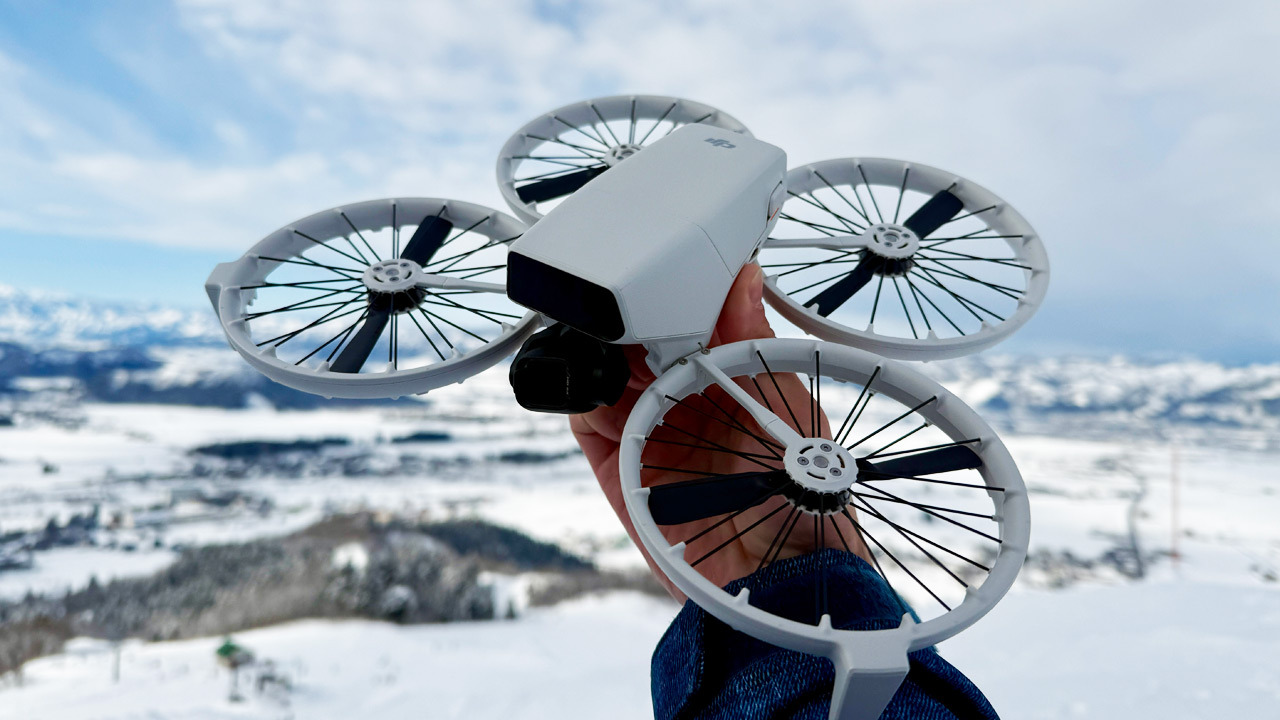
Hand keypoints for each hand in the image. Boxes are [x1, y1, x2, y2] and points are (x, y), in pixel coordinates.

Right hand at [571, 263, 870, 601]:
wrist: (782, 574)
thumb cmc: (803, 495)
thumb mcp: (784, 400)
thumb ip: (751, 338)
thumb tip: (744, 275)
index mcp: (726, 382)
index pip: (684, 327)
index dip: (670, 300)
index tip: (664, 273)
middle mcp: (684, 407)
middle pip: (636, 350)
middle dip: (629, 324)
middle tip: (630, 306)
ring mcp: (648, 438)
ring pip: (605, 380)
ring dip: (601, 356)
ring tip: (611, 341)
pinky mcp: (619, 473)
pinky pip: (589, 426)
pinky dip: (584, 400)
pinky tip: (598, 384)